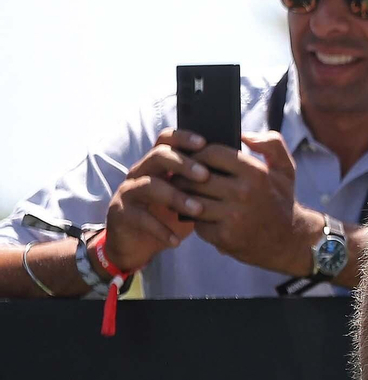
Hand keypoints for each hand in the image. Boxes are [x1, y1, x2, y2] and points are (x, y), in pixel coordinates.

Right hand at [102, 137, 202, 271]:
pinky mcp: (121, 214)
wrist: (138, 242)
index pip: (166, 139)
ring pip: (149, 185)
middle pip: (158, 156)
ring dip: (175, 197)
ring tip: (198, 210)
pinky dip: (160, 229)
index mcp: (158, 163)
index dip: (183, 137)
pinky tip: (177, 240)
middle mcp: (141, 172)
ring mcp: (128, 192)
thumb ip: (202, 179)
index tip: (204, 143)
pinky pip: (140, 218)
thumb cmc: (171, 213)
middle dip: (183, 164)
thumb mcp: (188, 194)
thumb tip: (235, 165)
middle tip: (206, 176)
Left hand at [173, 130, 309, 275]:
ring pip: (192, 200)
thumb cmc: (281, 199)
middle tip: (179, 177)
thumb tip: (244, 134)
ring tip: (184, 194)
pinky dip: (196, 219)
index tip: (193, 158)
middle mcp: (244, 193)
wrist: (288, 240)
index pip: (212, 154)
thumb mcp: (286, 168)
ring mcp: (233, 216)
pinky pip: (197, 222)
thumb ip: (272, 143)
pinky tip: (200, 215)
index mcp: (256, 172)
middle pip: (196, 178)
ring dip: (184, 197)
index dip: (197, 153)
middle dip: (184, 176)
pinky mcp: (224, 236)